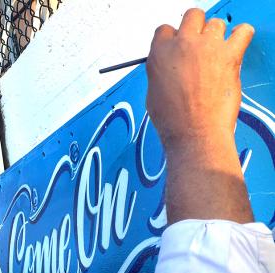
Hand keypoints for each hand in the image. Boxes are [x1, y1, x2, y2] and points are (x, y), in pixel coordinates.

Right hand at [145, 8, 254, 223]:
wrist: (194, 132)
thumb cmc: (173, 120)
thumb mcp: (153, 92)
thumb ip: (161, 71)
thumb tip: (170, 67)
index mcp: (160, 53)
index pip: (165, 30)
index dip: (173, 39)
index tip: (178, 48)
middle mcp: (182, 44)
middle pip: (193, 16)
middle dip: (196, 28)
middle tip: (199, 46)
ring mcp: (207, 47)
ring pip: (216, 24)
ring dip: (217, 36)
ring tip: (217, 54)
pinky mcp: (230, 55)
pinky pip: (243, 31)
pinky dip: (242, 36)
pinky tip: (236, 47)